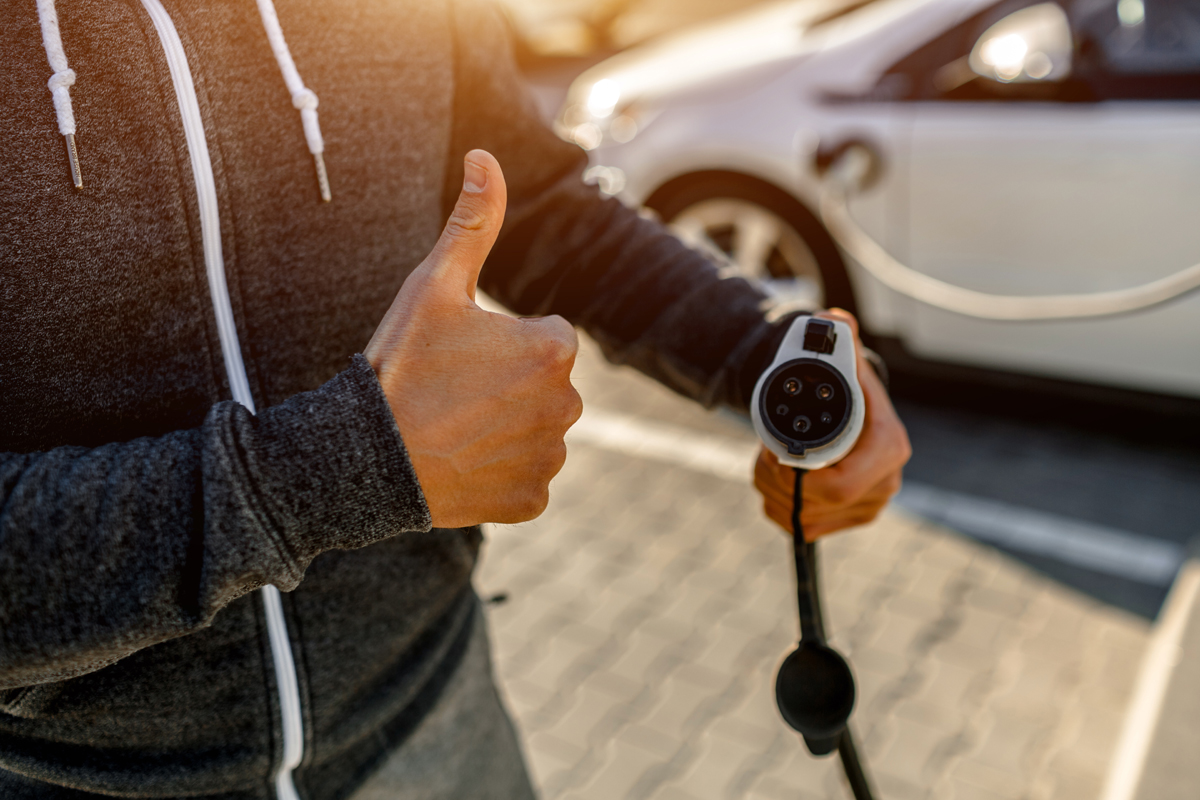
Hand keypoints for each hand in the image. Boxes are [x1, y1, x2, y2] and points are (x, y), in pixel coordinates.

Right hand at [365, 150, 582, 527]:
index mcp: (554, 346)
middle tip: (452, 394)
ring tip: (453, 428)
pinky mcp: (532, 500)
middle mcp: (567, 404)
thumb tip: (484, 155)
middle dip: (509, 386)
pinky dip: (500, 473)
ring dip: (506, 429)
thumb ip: (473, 220)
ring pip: (537, 430)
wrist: (364, 458)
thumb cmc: (400, 364)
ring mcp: (550, 457)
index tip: (459, 356)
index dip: (500, 343)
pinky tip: (461, 465)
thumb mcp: (434, 284)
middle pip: (544, 384)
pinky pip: (526, 478)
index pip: (546, 336)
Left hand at [754, 309, 910, 539]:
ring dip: (773, 491)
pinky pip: (800, 528)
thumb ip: (837, 338)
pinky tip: (780, 482)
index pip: (839, 485)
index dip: (797, 476)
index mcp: (889, 448)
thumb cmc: (844, 386)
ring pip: (801, 518)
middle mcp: (884, 484)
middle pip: (815, 505)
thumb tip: (833, 320)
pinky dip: (779, 506)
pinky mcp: (846, 522)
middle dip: (778, 482)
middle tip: (763, 456)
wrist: (851, 413)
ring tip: (771, 462)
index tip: (772, 454)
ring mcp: (866, 507)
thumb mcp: (841, 361)